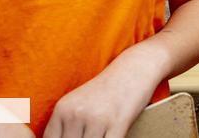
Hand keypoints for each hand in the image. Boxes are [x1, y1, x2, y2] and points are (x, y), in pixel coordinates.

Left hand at [44, 51, 158, 137]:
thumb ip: (66, 123)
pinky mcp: (118, 122)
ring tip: (100, 136)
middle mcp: (76, 113)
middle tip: (88, 137)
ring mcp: (97, 118)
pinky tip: (112, 137)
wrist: (135, 67)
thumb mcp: (79, 101)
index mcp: (63, 109)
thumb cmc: (107, 89)